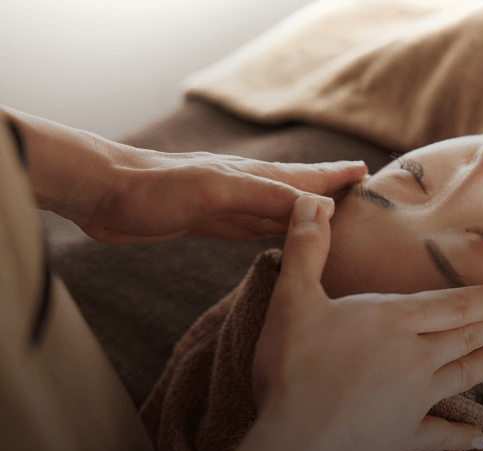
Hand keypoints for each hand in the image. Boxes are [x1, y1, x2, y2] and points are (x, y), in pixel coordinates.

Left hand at [71, 145, 367, 243]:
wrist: (104, 193)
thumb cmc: (156, 190)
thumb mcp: (216, 191)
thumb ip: (268, 196)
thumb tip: (324, 206)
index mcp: (253, 178)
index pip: (307, 178)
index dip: (336, 177)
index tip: (366, 174)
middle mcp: (247, 190)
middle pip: (298, 191)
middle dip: (328, 191)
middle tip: (356, 191)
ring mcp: (229, 206)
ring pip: (278, 209)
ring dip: (304, 210)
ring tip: (326, 212)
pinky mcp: (209, 223)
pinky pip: (253, 227)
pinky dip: (274, 228)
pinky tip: (276, 233)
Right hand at [252, 195, 482, 450]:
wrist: (300, 441)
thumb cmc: (294, 368)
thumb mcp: (293, 298)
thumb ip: (306, 249)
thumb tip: (312, 198)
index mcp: (392, 321)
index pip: (450, 304)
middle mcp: (414, 356)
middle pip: (466, 335)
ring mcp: (414, 399)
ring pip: (465, 375)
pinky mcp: (404, 436)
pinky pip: (440, 435)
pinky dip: (461, 437)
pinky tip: (482, 440)